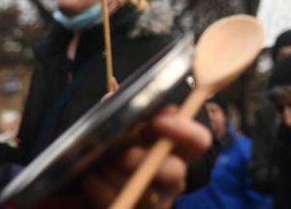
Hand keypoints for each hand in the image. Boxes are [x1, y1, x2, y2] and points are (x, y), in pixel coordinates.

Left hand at [81, 106, 210, 207]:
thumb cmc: (124, 151)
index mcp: (179, 151)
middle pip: (174, 173)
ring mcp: (157, 200)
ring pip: (142, 192)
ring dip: (114, 175)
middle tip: (122, 154)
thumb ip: (127, 112)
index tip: (159, 120)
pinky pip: (118, 204)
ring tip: (99, 164)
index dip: (185, 130)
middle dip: (143, 160)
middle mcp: (174, 178)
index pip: (199, 141)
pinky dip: (99, 189)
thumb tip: (112, 94)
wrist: (108, 184)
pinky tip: (91, 179)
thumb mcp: (128, 129)